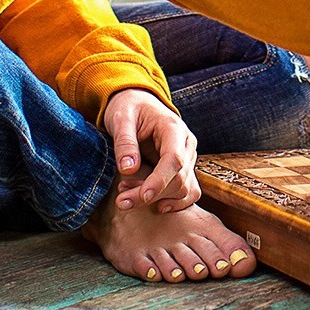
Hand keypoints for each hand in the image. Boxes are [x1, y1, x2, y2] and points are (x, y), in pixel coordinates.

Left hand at [102, 88, 198, 212]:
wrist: (138, 103)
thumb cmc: (129, 108)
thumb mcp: (121, 118)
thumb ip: (125, 142)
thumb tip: (128, 169)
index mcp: (173, 128)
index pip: (174, 159)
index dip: (160, 181)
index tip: (142, 196)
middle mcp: (186, 144)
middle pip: (179, 179)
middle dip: (151, 195)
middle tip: (121, 201)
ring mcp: (187, 158)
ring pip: (184, 189)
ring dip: (158, 199)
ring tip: (127, 197)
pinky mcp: (183, 169)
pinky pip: (188, 192)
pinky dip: (173, 202)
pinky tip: (155, 206)